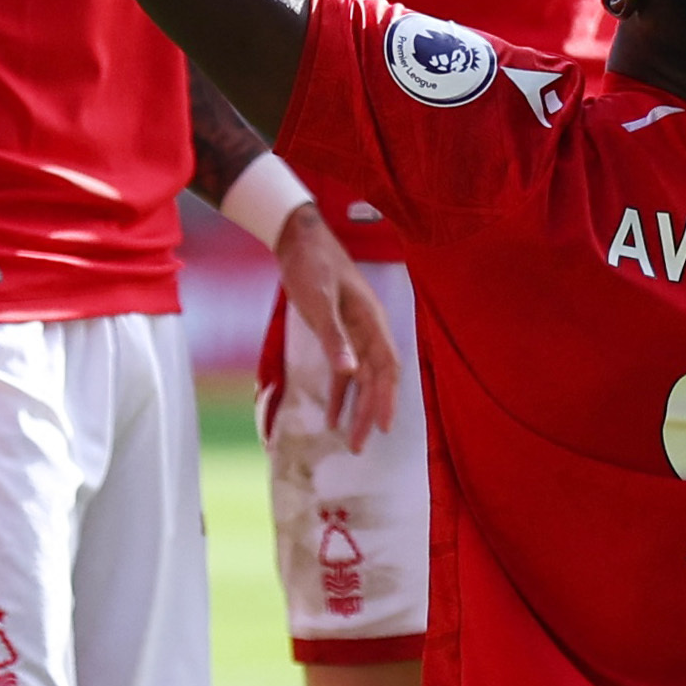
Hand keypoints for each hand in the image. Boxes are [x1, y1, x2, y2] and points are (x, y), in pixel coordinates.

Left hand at [275, 206, 401, 453]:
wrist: (298, 238)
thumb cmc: (312, 265)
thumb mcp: (319, 300)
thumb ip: (334, 337)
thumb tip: (350, 373)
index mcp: (371, 321)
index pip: (387, 367)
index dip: (387, 398)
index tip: (383, 426)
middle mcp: (369, 330)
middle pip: (376, 379)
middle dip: (370, 413)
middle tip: (359, 446)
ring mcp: (355, 333)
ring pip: (362, 379)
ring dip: (357, 409)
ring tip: (350, 441)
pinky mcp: (339, 334)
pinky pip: (344, 371)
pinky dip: (340, 394)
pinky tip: (332, 417)